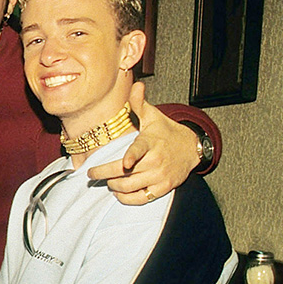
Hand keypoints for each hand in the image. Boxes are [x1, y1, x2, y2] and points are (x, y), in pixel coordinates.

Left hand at [87, 82, 198, 204]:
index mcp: (151, 142)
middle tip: (91, 173)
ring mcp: (160, 176)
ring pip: (130, 186)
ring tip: (105, 180)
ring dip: (113, 186)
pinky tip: (118, 193)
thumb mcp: (153, 116)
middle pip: (126, 172)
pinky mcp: (163, 188)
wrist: (191, 148)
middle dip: (104, 174)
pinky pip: (141, 198)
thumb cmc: (166, 131)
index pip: (140, 150)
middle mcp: (156, 161)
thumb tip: (136, 85)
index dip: (132, 157)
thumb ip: (139, 103)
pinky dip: (126, 198)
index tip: (124, 162)